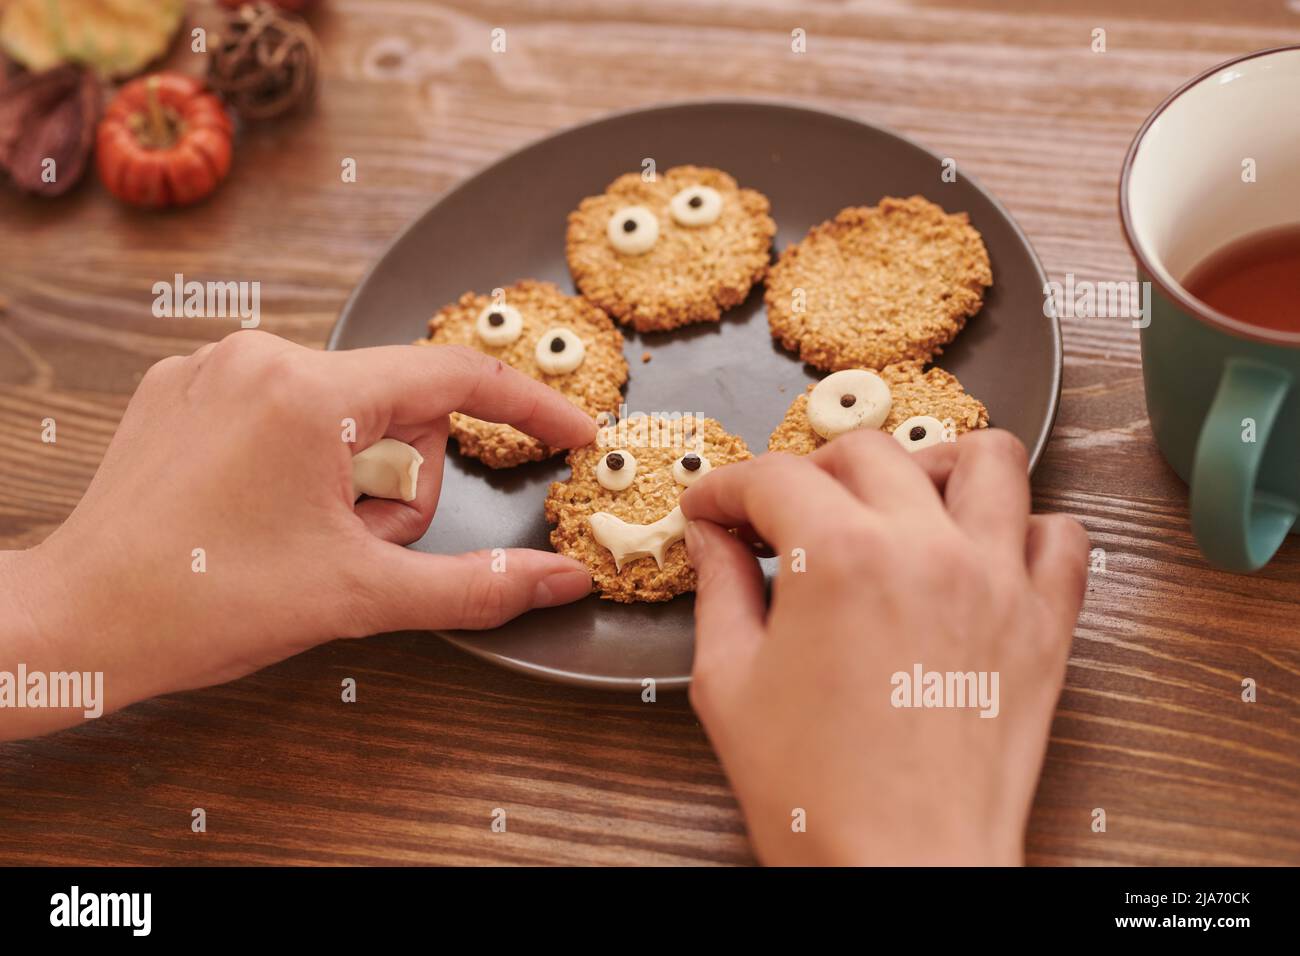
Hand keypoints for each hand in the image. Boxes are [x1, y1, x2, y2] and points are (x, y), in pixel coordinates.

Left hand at [1, 330, 595, 738]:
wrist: (80, 621)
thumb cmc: (202, 602)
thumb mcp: (359, 597)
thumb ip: (474, 585)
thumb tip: (558, 581)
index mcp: (309, 394)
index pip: (454, 376)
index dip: (527, 408)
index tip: (570, 434)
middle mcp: (260, 356)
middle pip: (398, 406)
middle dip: (400, 482)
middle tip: (356, 542)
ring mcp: (215, 366)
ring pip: (345, 409)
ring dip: (352, 477)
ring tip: (303, 534)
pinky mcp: (184, 386)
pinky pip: (288, 407)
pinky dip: (303, 459)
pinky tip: (262, 510)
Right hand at [679, 429, 1087, 865]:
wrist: (903, 871)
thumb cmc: (816, 796)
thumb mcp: (729, 684)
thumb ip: (719, 590)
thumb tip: (713, 538)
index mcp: (839, 558)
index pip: (775, 478)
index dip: (728, 488)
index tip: (715, 508)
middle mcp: (926, 549)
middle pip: (868, 451)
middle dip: (812, 471)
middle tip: (787, 515)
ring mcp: (997, 581)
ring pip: (987, 459)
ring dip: (932, 464)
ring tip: (898, 502)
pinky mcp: (1045, 625)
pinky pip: (1061, 537)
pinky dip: (1023, 528)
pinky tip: (979, 553)